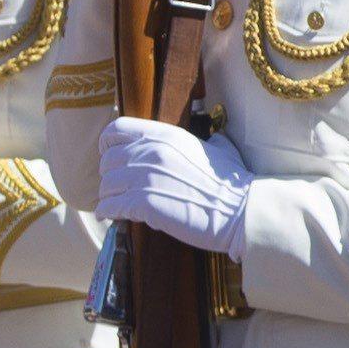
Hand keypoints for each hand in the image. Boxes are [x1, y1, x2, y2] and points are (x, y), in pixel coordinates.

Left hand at [95, 118, 251, 260]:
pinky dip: (108, 213)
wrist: (243, 211)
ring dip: (110, 197)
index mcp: (165, 135)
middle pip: (107, 161)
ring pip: (106, 186)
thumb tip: (212, 137)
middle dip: (110, 177)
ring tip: (118, 205)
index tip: (110, 156)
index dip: (108, 145)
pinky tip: (112, 217)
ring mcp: (145, 177)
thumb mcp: (220, 149)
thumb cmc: (234, 184)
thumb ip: (207, 139)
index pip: (116, 130)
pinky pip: (110, 207)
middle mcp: (150, 152)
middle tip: (119, 189)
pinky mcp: (144, 203)